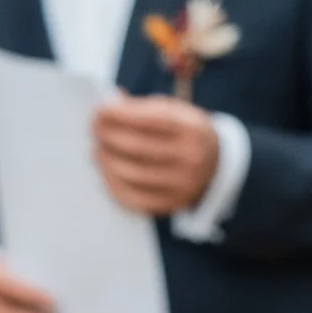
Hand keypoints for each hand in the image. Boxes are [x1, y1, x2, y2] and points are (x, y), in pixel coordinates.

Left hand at [93, 93, 220, 216]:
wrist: (217, 164)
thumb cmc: (184, 132)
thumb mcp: (172, 111)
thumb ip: (140, 107)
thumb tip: (107, 108)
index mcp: (192, 129)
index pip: (146, 120)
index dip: (116, 116)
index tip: (98, 113)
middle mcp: (192, 159)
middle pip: (136, 147)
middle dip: (107, 137)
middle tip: (95, 131)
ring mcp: (184, 185)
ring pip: (131, 174)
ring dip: (106, 161)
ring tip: (98, 151)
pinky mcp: (174, 204)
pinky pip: (134, 198)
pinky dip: (113, 184)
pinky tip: (107, 172)